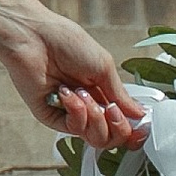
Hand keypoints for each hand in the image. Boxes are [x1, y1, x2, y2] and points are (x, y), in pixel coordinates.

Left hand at [0, 10, 143, 145]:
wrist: (34, 36)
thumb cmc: (67, 42)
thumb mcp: (103, 67)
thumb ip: (121, 95)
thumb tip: (140, 115)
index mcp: (102, 93)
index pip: (123, 124)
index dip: (133, 130)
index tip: (141, 127)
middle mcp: (87, 107)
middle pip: (112, 138)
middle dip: (118, 127)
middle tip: (111, 109)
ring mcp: (69, 114)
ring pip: (96, 139)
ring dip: (95, 117)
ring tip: (83, 93)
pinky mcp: (51, 118)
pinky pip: (73, 129)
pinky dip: (76, 112)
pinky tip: (68, 94)